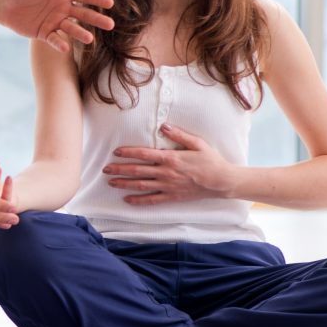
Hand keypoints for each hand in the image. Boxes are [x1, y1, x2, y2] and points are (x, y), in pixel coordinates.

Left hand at [0, 0, 113, 53]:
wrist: (2, 3)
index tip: (110, 3)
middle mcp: (61, 8)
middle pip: (83, 14)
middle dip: (96, 19)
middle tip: (110, 25)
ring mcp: (53, 21)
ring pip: (71, 28)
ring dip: (80, 33)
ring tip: (90, 39)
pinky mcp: (43, 33)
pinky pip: (53, 39)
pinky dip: (59, 43)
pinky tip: (65, 48)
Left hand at [102, 123, 238, 204]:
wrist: (221, 182)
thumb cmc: (210, 160)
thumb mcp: (197, 143)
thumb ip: (179, 134)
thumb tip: (163, 126)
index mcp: (170, 158)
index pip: (144, 154)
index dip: (128, 152)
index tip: (116, 152)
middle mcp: (166, 173)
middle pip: (137, 171)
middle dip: (119, 169)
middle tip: (105, 168)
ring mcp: (168, 186)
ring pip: (141, 185)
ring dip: (124, 183)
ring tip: (110, 182)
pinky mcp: (172, 197)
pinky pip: (152, 200)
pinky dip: (138, 200)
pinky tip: (127, 200)